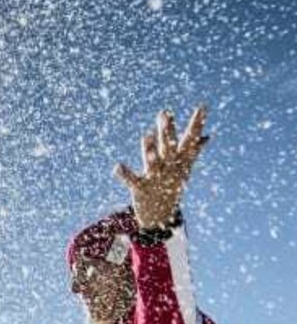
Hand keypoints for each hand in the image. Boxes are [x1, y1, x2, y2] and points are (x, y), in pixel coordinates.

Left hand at [114, 105, 208, 229]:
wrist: (161, 216)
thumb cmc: (171, 186)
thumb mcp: (184, 168)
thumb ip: (193, 150)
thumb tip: (206, 136)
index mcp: (179, 161)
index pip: (189, 140)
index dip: (196, 124)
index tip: (202, 107)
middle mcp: (168, 167)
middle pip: (168, 147)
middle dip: (167, 131)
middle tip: (165, 113)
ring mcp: (155, 178)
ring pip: (153, 163)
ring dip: (150, 151)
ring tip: (145, 136)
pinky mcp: (141, 189)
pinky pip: (132, 180)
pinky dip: (125, 174)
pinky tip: (117, 167)